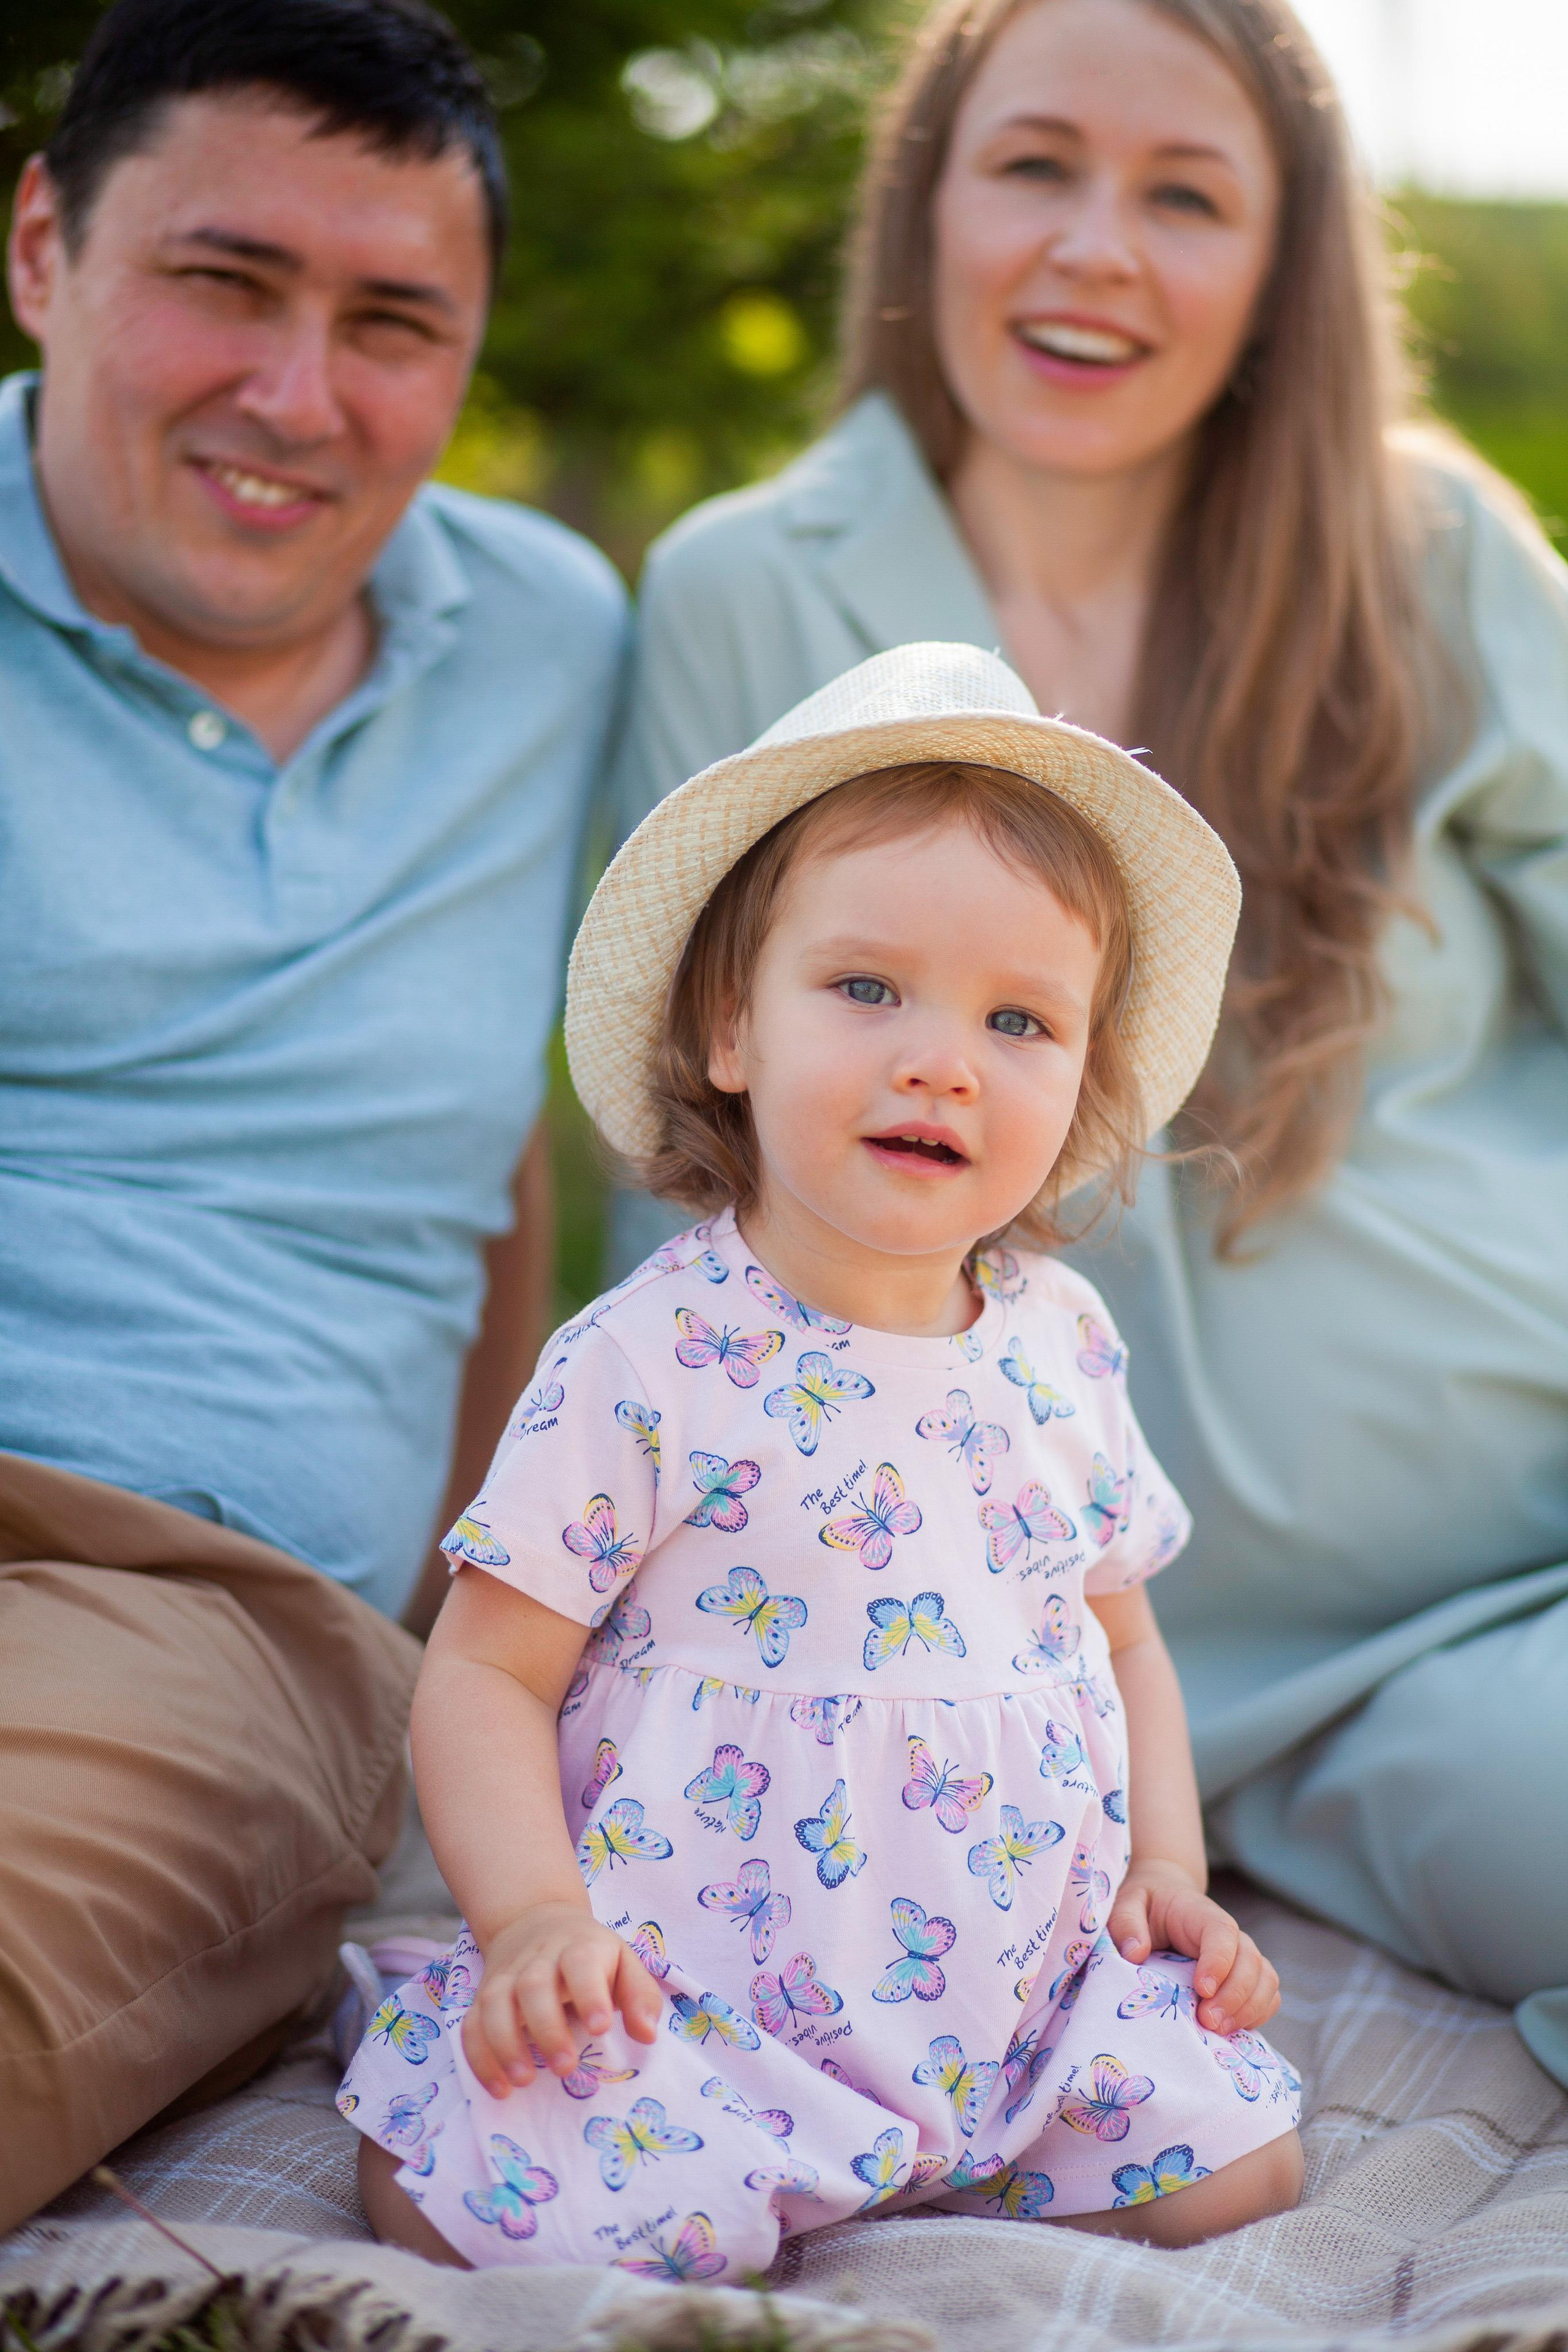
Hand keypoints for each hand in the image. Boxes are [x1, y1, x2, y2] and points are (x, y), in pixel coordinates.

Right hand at [462, 1902, 663, 2098]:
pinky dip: (479, 2057)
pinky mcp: (483, 1997)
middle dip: (547, 2029)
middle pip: (534, 1985)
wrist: (538, 1922)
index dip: (589, 1993)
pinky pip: (471, 2024)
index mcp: (579, 1947)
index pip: (582, 1962)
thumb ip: (640, 1996)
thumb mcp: (624, 1962)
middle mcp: (539, 1959)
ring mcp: (506, 1977)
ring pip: (494, 2003)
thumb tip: (647, 2035)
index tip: (600, 2028)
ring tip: (523, 2081)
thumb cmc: (592, 1955)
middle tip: (565, 2067)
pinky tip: (499, 2088)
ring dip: (505, 2044)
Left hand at [1107, 1859, 1280, 2035]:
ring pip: (1265, 1980)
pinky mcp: (1246, 1978)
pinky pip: (1267, 1996)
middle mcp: (1230, 1935)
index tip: (1202, 1989)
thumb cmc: (1145, 1906)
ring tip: (1219, 2030)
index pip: (1222, 1933)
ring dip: (1248, 2009)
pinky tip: (1232, 2030)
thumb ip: (1126, 1923)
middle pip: (1250, 1961)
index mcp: (1200, 1914)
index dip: (1218, 1962)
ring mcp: (1242, 1957)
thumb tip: (1135, 1953)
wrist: (1164, 1903)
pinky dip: (1257, 2015)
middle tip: (1207, 2022)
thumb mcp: (1126, 1904)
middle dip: (1234, 1996)